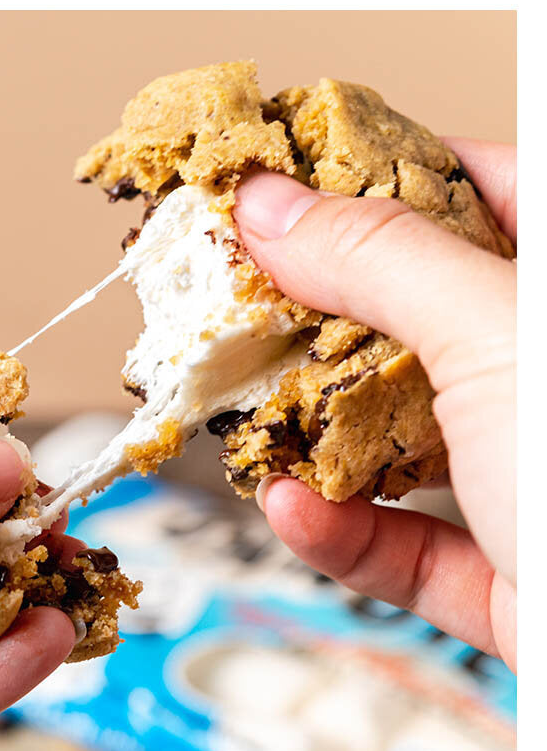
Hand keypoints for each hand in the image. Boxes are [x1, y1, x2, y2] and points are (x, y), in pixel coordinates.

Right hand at [234, 138, 515, 671]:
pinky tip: (292, 510)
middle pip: (413, 316)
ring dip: (311, 436)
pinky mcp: (509, 570)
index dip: (365, 179)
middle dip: (314, 320)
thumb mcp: (499, 335)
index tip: (273, 189)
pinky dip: (340, 531)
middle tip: (235, 304)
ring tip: (245, 414)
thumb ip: (379, 260)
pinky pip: (407, 541)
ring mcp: (531, 474)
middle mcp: (545, 373)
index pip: (470, 185)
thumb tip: (268, 206)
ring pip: (399, 433)